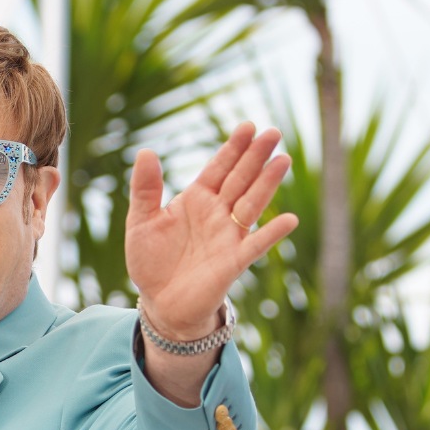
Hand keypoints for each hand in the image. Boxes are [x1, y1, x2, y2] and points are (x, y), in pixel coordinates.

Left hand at [126, 122, 297, 340]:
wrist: (160, 302)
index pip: (218, 168)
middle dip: (255, 156)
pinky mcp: (233, 261)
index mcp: (196, 199)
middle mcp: (217, 213)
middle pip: (240, 179)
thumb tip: (146, 152)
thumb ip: (145, 189)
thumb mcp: (141, 221)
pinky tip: (288, 219)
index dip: (233, 148)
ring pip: (251, 203)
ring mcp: (228, 236)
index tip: (248, 126)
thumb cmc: (151, 261)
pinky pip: (256, 244)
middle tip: (273, 132)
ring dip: (267, 183)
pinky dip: (272, 232)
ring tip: (283, 159)